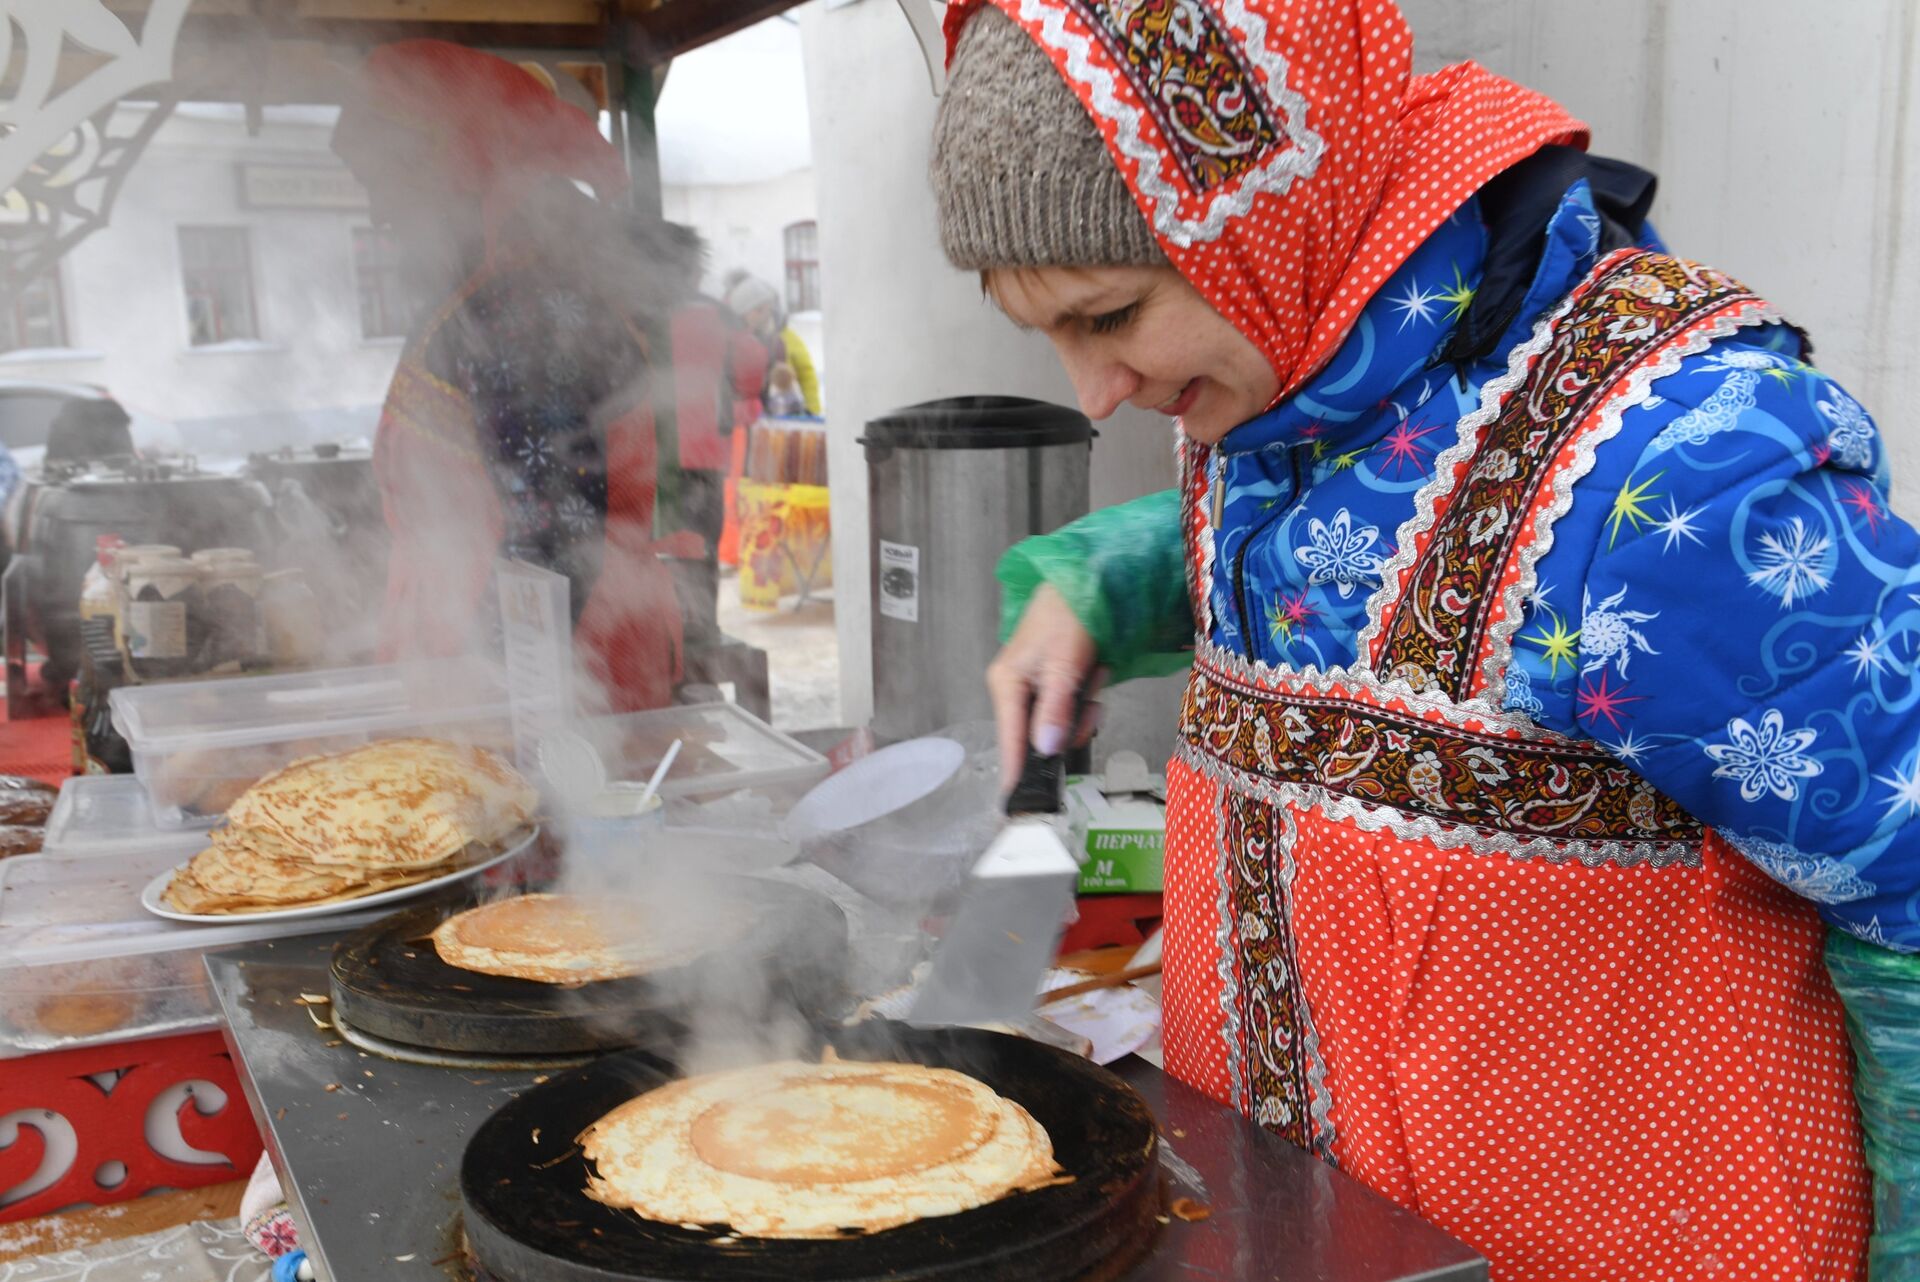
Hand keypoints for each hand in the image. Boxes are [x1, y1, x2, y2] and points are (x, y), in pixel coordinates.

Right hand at [986, 584, 1103, 786]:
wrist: (1090, 578)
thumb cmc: (1069, 613)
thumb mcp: (1064, 665)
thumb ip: (1055, 709)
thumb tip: (1045, 750)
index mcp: (1006, 683)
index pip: (1010, 739)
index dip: (1016, 771)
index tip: (1018, 804)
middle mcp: (1016, 688)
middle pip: (1041, 735)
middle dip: (1072, 723)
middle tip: (1090, 700)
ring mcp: (1037, 686)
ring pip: (1062, 723)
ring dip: (1085, 707)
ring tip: (1094, 674)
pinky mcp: (1056, 682)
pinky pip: (1073, 708)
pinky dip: (1089, 695)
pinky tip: (1096, 671)